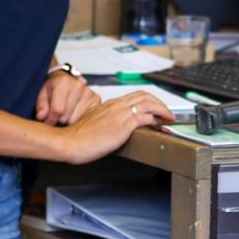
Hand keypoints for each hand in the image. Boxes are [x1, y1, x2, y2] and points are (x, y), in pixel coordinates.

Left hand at [35, 70, 101, 125]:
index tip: (47, 120)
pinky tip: (74, 112)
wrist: (65, 78)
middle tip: (57, 113)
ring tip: (66, 111)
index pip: (57, 110)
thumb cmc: (53, 87)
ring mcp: (89, 92)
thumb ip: (41, 105)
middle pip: (66, 117)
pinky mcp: (96, 99)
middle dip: (59, 119)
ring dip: (68, 119)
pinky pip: (85, 119)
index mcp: (64, 82)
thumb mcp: (42, 93)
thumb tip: (42, 116)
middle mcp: (78, 85)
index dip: (50, 119)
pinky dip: (78, 118)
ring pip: (75, 120)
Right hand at [51, 91, 173, 163]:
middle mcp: (116, 106)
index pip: (135, 96)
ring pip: (148, 103)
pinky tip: (159, 125)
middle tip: (167, 113)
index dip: (150, 101)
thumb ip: (104, 121)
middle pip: (145, 96)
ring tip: (169, 118)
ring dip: (162, 110)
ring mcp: (120, 114)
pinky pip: (145, 117)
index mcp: (110, 105)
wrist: (70, 142)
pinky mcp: (123, 125)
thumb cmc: (78, 137)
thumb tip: (113, 126)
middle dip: (160, 103)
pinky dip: (156, 119)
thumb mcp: (93, 123)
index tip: (156, 109)